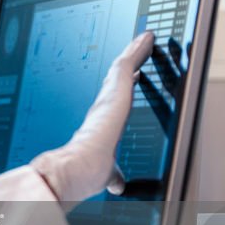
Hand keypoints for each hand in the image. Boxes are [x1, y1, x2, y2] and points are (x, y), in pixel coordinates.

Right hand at [31, 31, 154, 201]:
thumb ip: (115, 175)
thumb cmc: (86, 172)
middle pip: (117, 79)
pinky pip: (128, 62)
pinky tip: (147, 39)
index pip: (112, 101)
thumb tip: (118, 185)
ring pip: (122, 67)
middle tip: (137, 49)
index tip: (132, 78)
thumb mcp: (108, 173)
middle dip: (127, 63)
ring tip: (144, 39)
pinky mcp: (115, 88)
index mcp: (100, 123)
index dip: (121, 88)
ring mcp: (108, 96)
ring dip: (134, 52)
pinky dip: (137, 50)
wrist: (77, 168)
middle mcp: (102, 106)